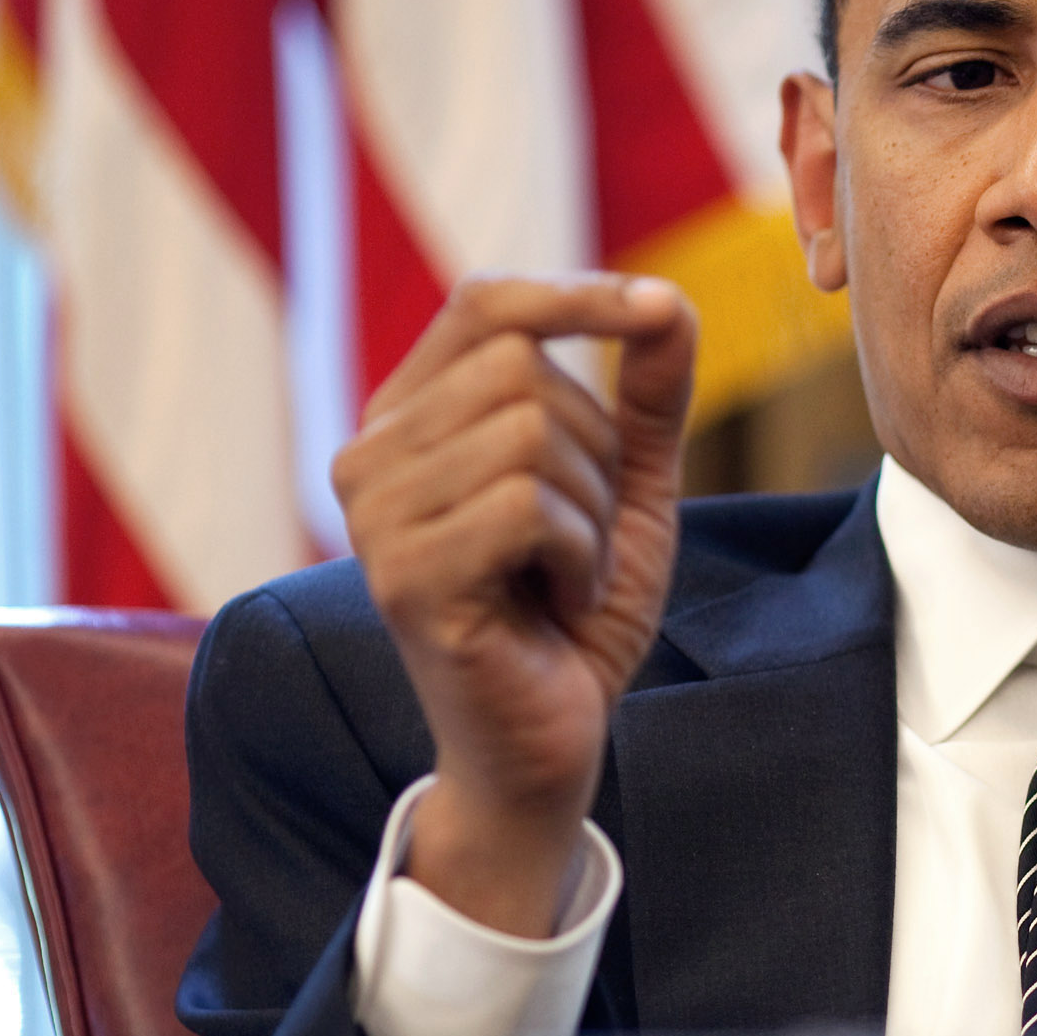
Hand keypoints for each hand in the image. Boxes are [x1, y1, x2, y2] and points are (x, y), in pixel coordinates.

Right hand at [331, 274, 696, 937]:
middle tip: (584, 536)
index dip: (577, 295)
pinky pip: (527, 507)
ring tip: (567, 576)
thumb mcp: (627, 487)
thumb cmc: (576, 612)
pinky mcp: (402, 575)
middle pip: (522, 368)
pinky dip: (580, 559)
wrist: (549, 740)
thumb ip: (645, 396)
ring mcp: (374, 515)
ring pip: (530, 433)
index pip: (486, 304)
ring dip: (591, 514)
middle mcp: (370, 454)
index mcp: (411, 418)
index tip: (655, 310)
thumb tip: (667, 298)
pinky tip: (559, 606)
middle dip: (596, 450)